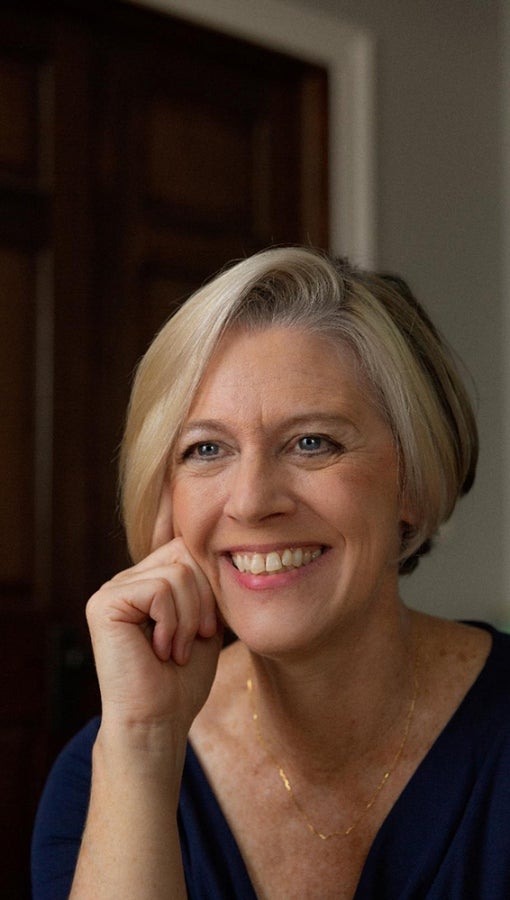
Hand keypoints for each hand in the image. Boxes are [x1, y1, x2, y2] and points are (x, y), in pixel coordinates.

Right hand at [86, 538, 221, 738]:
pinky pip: (159, 589)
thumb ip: (205, 583)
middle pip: (185, 553)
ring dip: (189, 619)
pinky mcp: (104, 603)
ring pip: (177, 574)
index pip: (190, 549)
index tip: (208, 628)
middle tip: (196, 638)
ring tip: (176, 650)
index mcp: (148, 582)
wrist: (159, 721)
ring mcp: (112, 590)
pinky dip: (171, 623)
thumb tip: (218, 545)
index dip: (210, 584)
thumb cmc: (183, 679)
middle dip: (204, 600)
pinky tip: (160, 650)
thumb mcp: (204, 620)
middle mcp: (126, 580)